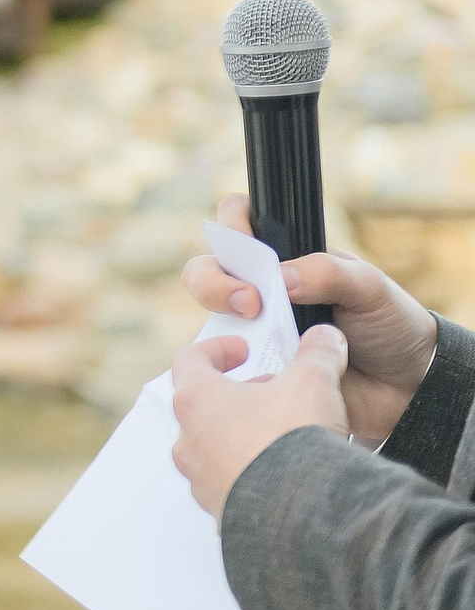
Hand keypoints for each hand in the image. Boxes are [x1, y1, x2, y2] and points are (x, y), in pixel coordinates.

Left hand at [171, 325, 350, 515]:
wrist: (303, 514)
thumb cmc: (294, 438)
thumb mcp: (313, 381)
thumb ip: (317, 353)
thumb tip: (325, 336)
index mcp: (196, 401)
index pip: (189, 361)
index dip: (217, 349)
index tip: (244, 350)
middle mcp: (187, 442)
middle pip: (203, 407)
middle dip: (239, 395)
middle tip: (275, 393)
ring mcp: (201, 481)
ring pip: (215, 448)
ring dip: (244, 435)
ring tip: (284, 434)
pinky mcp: (220, 513)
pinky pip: (232, 485)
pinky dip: (253, 473)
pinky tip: (287, 474)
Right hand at [180, 194, 439, 444]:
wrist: (405, 387)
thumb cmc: (389, 325)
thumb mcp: (368, 287)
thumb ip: (326, 273)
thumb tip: (279, 279)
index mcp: (286, 258)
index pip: (239, 222)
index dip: (231, 225)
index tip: (249, 248)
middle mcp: (261, 288)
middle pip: (205, 270)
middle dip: (214, 283)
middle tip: (250, 304)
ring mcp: (254, 329)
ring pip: (209, 316)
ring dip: (223, 321)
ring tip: (255, 338)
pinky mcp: (254, 367)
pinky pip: (223, 364)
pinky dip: (230, 363)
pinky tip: (257, 368)